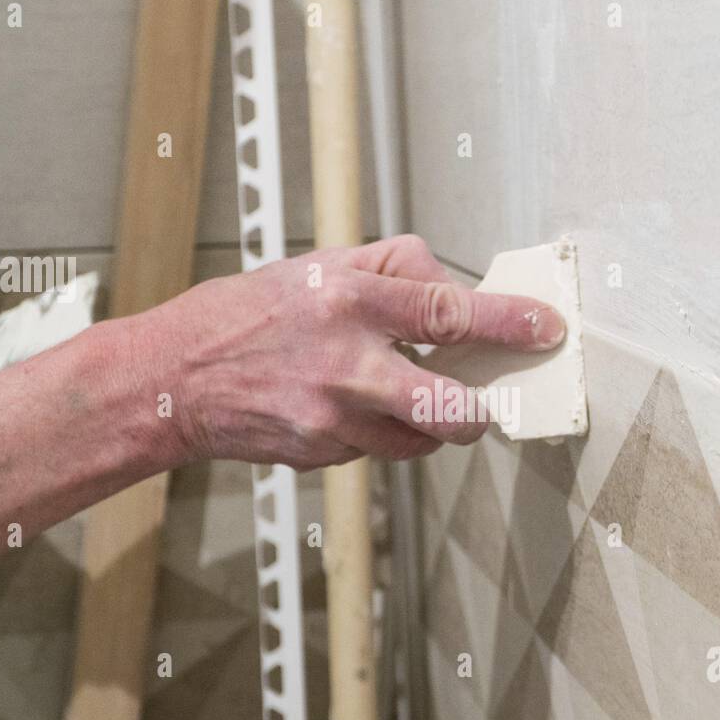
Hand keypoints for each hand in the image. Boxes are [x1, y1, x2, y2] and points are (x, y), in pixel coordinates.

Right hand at [140, 234, 565, 469]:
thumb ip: (392, 270)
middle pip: (449, 408)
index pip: (448, 311)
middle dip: (481, 414)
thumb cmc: (243, 316)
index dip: (508, 323)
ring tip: (392, 395)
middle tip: (484, 404)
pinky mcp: (321, 455)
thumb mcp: (318, 265)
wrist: (174, 380)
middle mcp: (346, 363)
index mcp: (348, 301)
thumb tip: (454, 289)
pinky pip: (375, 452)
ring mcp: (333, 418)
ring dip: (424, 425)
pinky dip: (377, 434)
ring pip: (418, 441)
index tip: (545, 328)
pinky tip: (343, 409)